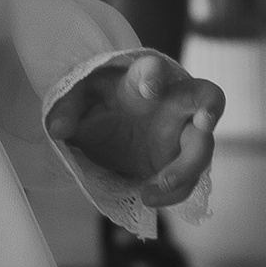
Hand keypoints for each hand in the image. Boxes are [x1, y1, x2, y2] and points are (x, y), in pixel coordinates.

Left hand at [45, 53, 223, 214]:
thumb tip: (57, 128)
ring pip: (204, 148)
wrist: (110, 125)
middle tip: (201, 124)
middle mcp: (174, 101)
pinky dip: (175, 193)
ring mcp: (183, 132)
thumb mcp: (77, 99)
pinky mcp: (182, 161)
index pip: (155, 68)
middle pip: (208, 99)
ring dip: (186, 171)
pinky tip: (148, 198)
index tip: (148, 89)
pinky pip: (191, 179)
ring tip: (153, 190)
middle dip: (208, 111)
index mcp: (144, 78)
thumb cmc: (101, 102)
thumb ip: (67, 108)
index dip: (155, 76)